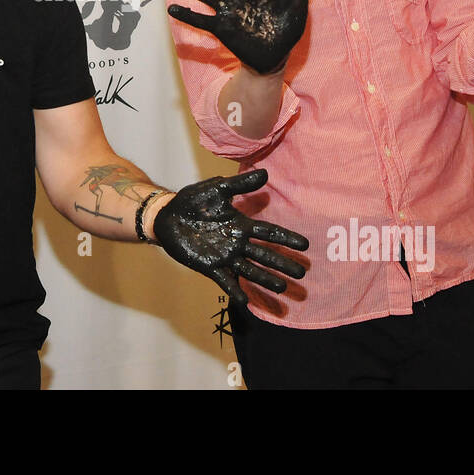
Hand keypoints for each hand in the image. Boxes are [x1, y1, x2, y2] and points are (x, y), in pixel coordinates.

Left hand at [153, 169, 307, 306]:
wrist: (167, 217)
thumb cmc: (193, 202)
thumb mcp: (217, 189)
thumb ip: (240, 184)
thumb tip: (266, 174)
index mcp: (240, 225)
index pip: (268, 232)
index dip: (286, 238)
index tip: (305, 244)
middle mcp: (236, 243)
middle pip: (265, 255)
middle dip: (283, 263)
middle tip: (302, 273)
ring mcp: (224, 257)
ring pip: (250, 270)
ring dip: (266, 279)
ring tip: (283, 288)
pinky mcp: (209, 267)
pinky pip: (225, 281)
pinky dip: (235, 290)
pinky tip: (245, 300)